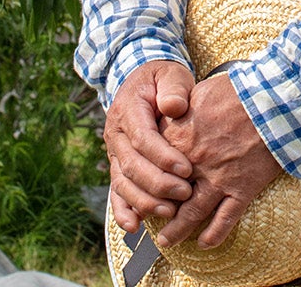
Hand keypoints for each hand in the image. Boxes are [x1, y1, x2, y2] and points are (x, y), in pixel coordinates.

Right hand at [104, 60, 195, 230]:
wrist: (143, 84)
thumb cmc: (163, 80)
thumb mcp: (170, 74)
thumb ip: (173, 88)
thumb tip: (174, 106)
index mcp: (128, 109)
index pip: (143, 138)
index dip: (163, 156)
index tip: (186, 169)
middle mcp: (115, 134)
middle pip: (132, 165)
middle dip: (159, 183)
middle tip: (185, 193)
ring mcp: (114, 153)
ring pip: (123, 183)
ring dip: (144, 201)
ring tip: (169, 211)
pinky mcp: (118, 167)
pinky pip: (116, 191)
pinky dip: (123, 211)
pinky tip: (134, 227)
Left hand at [156, 73, 282, 249]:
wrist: (272, 102)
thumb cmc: (238, 92)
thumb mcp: (198, 93)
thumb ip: (179, 108)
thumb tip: (170, 110)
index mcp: (179, 139)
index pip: (152, 166)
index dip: (144, 178)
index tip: (140, 184)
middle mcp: (193, 164)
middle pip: (166, 195)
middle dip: (154, 209)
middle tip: (146, 218)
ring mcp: (217, 179)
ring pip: (191, 213)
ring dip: (176, 230)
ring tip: (165, 241)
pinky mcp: (241, 189)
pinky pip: (225, 219)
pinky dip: (214, 234)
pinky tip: (205, 244)